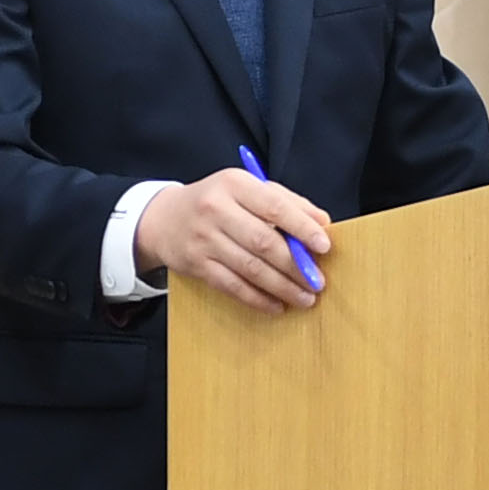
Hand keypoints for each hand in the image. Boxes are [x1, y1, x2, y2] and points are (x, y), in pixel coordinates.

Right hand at [139, 168, 332, 312]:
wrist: (163, 219)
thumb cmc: (216, 202)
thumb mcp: (247, 189)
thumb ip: (286, 201)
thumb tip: (322, 222)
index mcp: (234, 184)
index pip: (274, 206)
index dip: (302, 227)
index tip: (324, 246)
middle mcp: (216, 209)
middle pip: (264, 242)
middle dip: (296, 265)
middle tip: (318, 281)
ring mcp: (204, 239)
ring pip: (250, 268)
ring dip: (282, 287)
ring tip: (305, 297)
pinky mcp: (196, 265)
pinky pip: (232, 286)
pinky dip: (258, 299)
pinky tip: (276, 306)